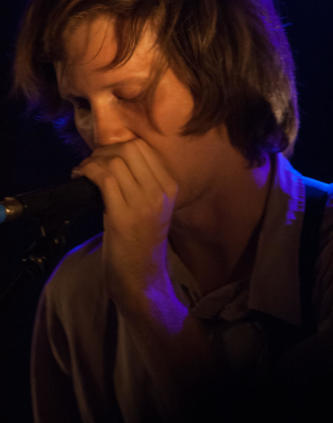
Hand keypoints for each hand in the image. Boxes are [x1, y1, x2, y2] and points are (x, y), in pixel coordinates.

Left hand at [72, 139, 177, 309]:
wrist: (142, 277)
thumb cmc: (141, 242)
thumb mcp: (151, 207)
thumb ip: (141, 181)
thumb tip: (112, 154)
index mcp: (170, 186)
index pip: (144, 148)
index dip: (118, 145)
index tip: (104, 156)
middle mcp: (161, 192)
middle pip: (130, 148)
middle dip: (104, 150)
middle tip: (92, 162)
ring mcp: (144, 203)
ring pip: (114, 161)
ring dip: (92, 161)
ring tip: (83, 171)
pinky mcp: (124, 215)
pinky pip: (103, 178)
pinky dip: (86, 171)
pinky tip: (79, 177)